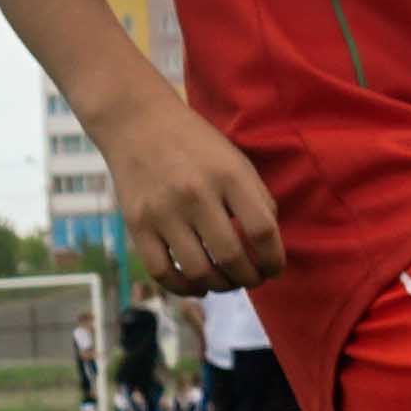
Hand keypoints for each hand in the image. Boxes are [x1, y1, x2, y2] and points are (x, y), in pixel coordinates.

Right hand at [107, 91, 287, 292]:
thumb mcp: (235, 160)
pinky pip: (162, 272)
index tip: (274, 268)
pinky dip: (184, 288)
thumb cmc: (195, 145)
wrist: (138, 122)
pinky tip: (197, 284)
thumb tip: (267, 248)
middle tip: (252, 279)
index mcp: (228, 175)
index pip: (262, 231)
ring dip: (220, 287)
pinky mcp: (137, 224)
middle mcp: (196, 194)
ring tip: (226, 282)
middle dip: (249, 278)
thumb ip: (257, 199)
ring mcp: (163, 211)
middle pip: (231, 257)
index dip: (273, 260)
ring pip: (198, 272)